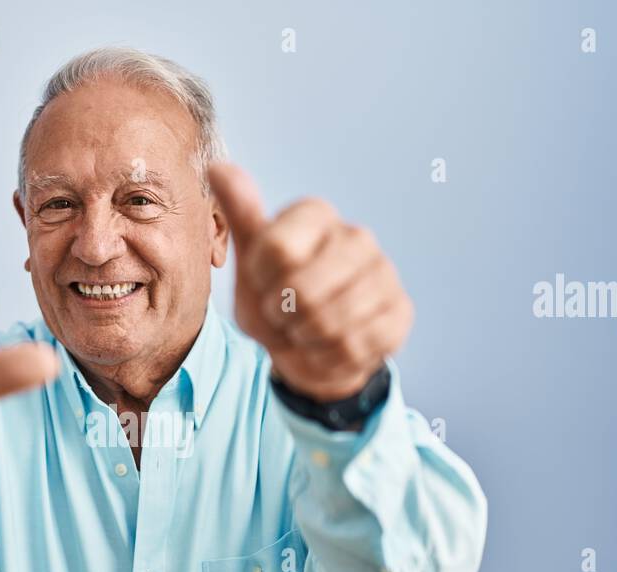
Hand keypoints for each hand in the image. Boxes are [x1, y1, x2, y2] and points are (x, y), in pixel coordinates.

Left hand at [208, 163, 411, 402]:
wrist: (310, 346)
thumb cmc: (276, 298)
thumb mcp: (250, 263)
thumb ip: (239, 216)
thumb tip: (218, 168)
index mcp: (315, 216)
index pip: (275, 250)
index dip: (261, 282)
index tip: (264, 285)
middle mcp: (356, 236)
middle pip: (302, 291)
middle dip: (282, 317)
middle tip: (284, 315)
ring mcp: (383, 273)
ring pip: (330, 322)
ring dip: (304, 340)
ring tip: (304, 331)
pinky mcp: (399, 311)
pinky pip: (354, 346)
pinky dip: (329, 357)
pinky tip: (328, 347)